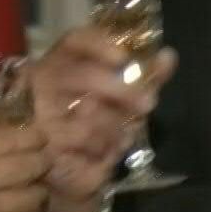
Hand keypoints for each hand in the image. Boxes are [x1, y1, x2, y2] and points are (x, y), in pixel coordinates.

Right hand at [29, 24, 177, 211]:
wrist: (60, 170)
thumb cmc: (88, 122)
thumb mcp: (115, 97)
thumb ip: (142, 76)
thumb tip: (169, 56)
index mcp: (61, 62)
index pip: (75, 41)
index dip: (99, 44)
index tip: (123, 57)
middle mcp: (45, 83)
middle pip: (85, 76)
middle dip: (122, 90)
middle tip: (149, 104)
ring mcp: (40, 115)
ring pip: (89, 117)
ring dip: (116, 128)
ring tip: (124, 136)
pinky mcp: (45, 147)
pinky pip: (84, 146)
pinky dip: (104, 150)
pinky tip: (109, 152)